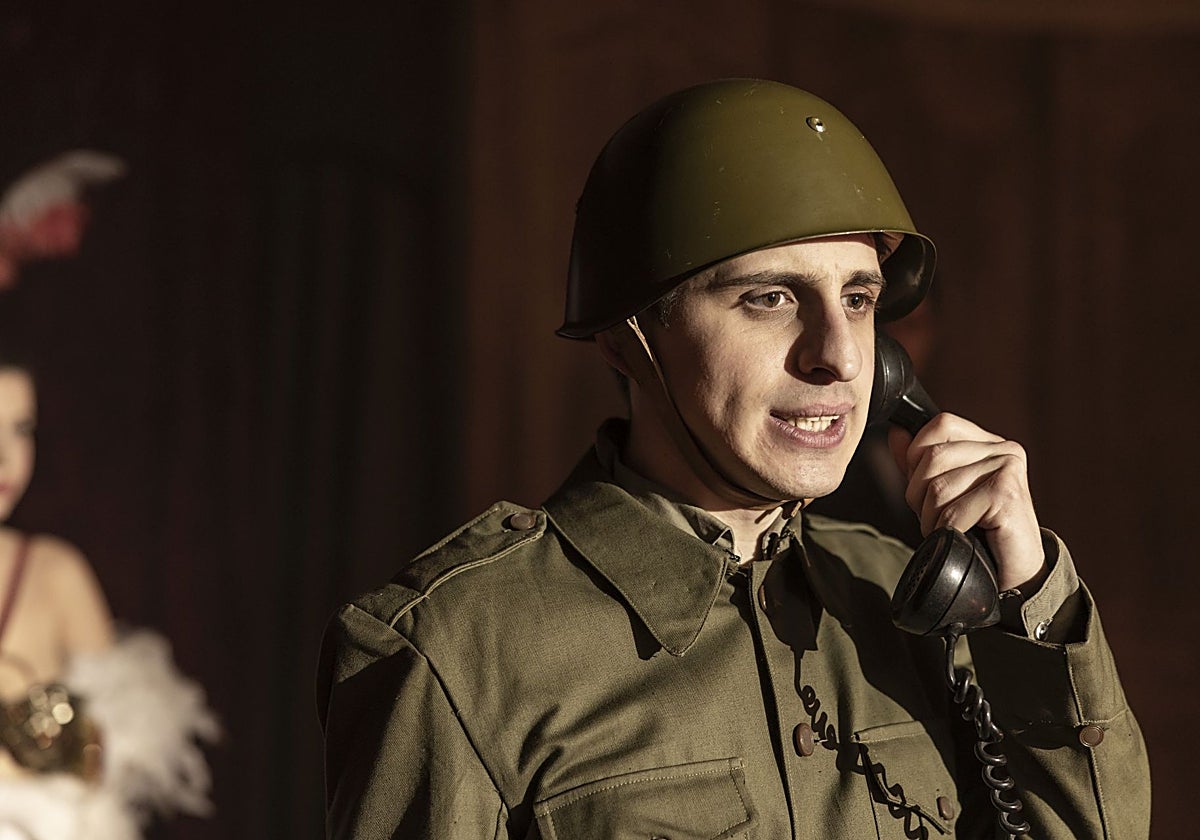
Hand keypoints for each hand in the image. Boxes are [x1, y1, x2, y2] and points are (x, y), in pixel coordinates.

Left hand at [888, 413, 1046, 591]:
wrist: (1019, 574)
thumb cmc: (980, 533)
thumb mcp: (943, 493)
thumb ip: (919, 463)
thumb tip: (896, 433)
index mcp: (989, 443)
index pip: (941, 424)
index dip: (918, 455)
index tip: (923, 488)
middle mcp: (1004, 450)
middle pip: (933, 456)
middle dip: (918, 494)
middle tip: (934, 518)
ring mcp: (1008, 470)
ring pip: (939, 487)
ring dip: (931, 518)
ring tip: (947, 530)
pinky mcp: (1007, 495)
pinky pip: (953, 512)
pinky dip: (947, 531)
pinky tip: (960, 539)